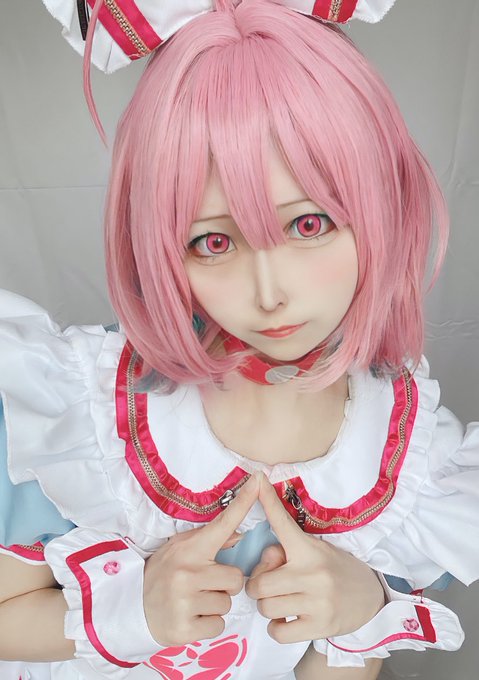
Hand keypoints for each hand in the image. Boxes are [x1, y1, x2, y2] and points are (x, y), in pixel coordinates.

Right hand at [143, 473, 259, 646]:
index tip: (258, 482)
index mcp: (189, 549)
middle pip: (236, 578)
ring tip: (194, 601)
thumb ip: (208, 541)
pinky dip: (209, 624)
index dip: (242, 503)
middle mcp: (187, 573)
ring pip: (227, 603)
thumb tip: (239, 533)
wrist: (130, 608)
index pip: (223, 523)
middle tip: (203, 585)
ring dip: (216, 604)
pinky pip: (219, 625)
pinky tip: (191, 617)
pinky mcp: (185, 629)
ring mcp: (185, 601)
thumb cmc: (162, 574)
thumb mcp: (179, 550)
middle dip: (225, 584)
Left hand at [246, 475, 384, 643]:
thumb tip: (265, 557)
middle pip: (259, 584)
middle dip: (258, 586)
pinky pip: (278, 631)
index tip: (258, 480)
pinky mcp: (320, 627)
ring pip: (266, 607)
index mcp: (309, 550)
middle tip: (271, 585)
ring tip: (283, 601)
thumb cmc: (335, 569)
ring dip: (268, 607)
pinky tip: (288, 618)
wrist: (372, 596)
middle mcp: (313, 574)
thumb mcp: (316, 551)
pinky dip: (277, 627)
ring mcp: (317, 602)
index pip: (283, 523)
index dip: (268, 502)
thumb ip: (288, 552)